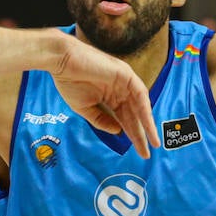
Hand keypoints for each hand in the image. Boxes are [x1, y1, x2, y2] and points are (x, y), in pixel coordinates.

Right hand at [50, 36, 159, 158]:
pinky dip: (144, 108)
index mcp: (111, 97)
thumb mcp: (85, 108)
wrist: (62, 62)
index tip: (139, 152)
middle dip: (141, 135)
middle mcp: (120, 90)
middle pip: (134, 116)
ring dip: (147, 123)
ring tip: (152, 141)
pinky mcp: (125, 74)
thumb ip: (101, 120)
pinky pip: (139, 93)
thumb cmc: (69, 82)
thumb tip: (117, 131)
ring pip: (140, 106)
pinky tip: (147, 123)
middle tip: (146, 154)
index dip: (132, 135)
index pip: (125, 119)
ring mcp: (124, 82)